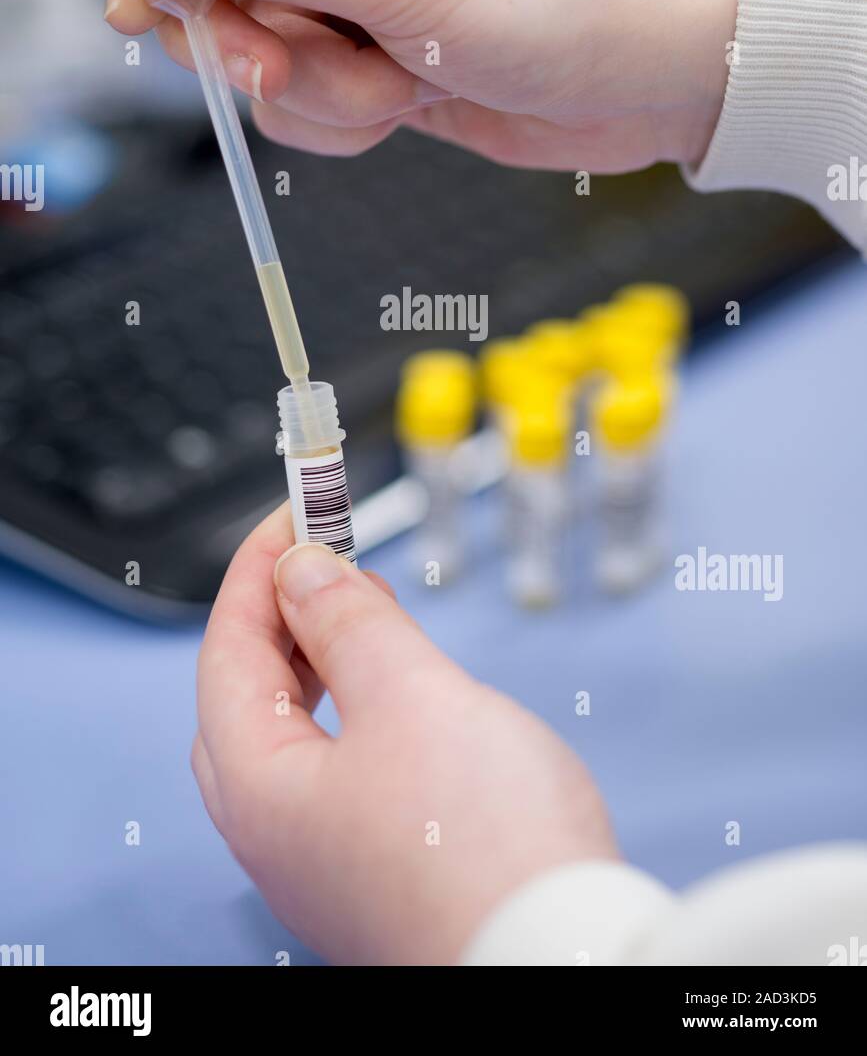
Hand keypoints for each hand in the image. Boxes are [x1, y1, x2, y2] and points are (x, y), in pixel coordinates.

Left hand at [193, 505, 617, 965]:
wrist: (558, 961)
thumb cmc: (486, 850)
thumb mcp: (411, 697)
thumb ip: (348, 625)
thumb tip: (302, 572)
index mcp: (258, 789)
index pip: (228, 650)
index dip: (259, 569)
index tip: (293, 515)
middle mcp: (274, 836)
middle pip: (246, 697)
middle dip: (281, 614)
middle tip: (325, 559)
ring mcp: (323, 863)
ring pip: (292, 737)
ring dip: (318, 661)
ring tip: (366, 610)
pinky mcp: (373, 875)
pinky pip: (336, 772)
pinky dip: (352, 710)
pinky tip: (395, 691)